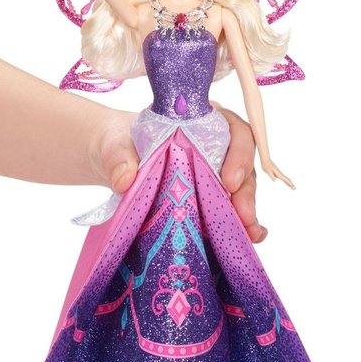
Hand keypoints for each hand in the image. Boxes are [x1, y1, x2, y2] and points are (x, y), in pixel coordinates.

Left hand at [91, 106, 266, 243]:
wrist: (111, 159)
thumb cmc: (118, 143)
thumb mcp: (114, 145)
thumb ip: (118, 158)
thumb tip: (125, 180)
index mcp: (197, 122)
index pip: (233, 130)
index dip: (239, 153)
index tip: (229, 180)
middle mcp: (212, 146)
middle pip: (241, 164)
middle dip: (246, 191)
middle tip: (243, 216)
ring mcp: (211, 172)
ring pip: (240, 188)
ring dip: (246, 211)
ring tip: (250, 233)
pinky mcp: (204, 196)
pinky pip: (227, 208)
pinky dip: (238, 223)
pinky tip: (248, 239)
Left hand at [261, 158, 294, 189]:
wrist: (266, 160)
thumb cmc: (266, 165)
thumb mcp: (267, 171)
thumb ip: (271, 175)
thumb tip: (274, 180)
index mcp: (278, 173)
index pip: (285, 179)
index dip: (288, 182)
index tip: (292, 185)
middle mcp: (280, 173)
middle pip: (287, 179)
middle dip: (291, 184)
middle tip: (295, 189)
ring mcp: (279, 173)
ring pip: (286, 179)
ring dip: (289, 183)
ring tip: (292, 187)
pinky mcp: (277, 173)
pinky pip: (283, 178)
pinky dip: (286, 181)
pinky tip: (286, 182)